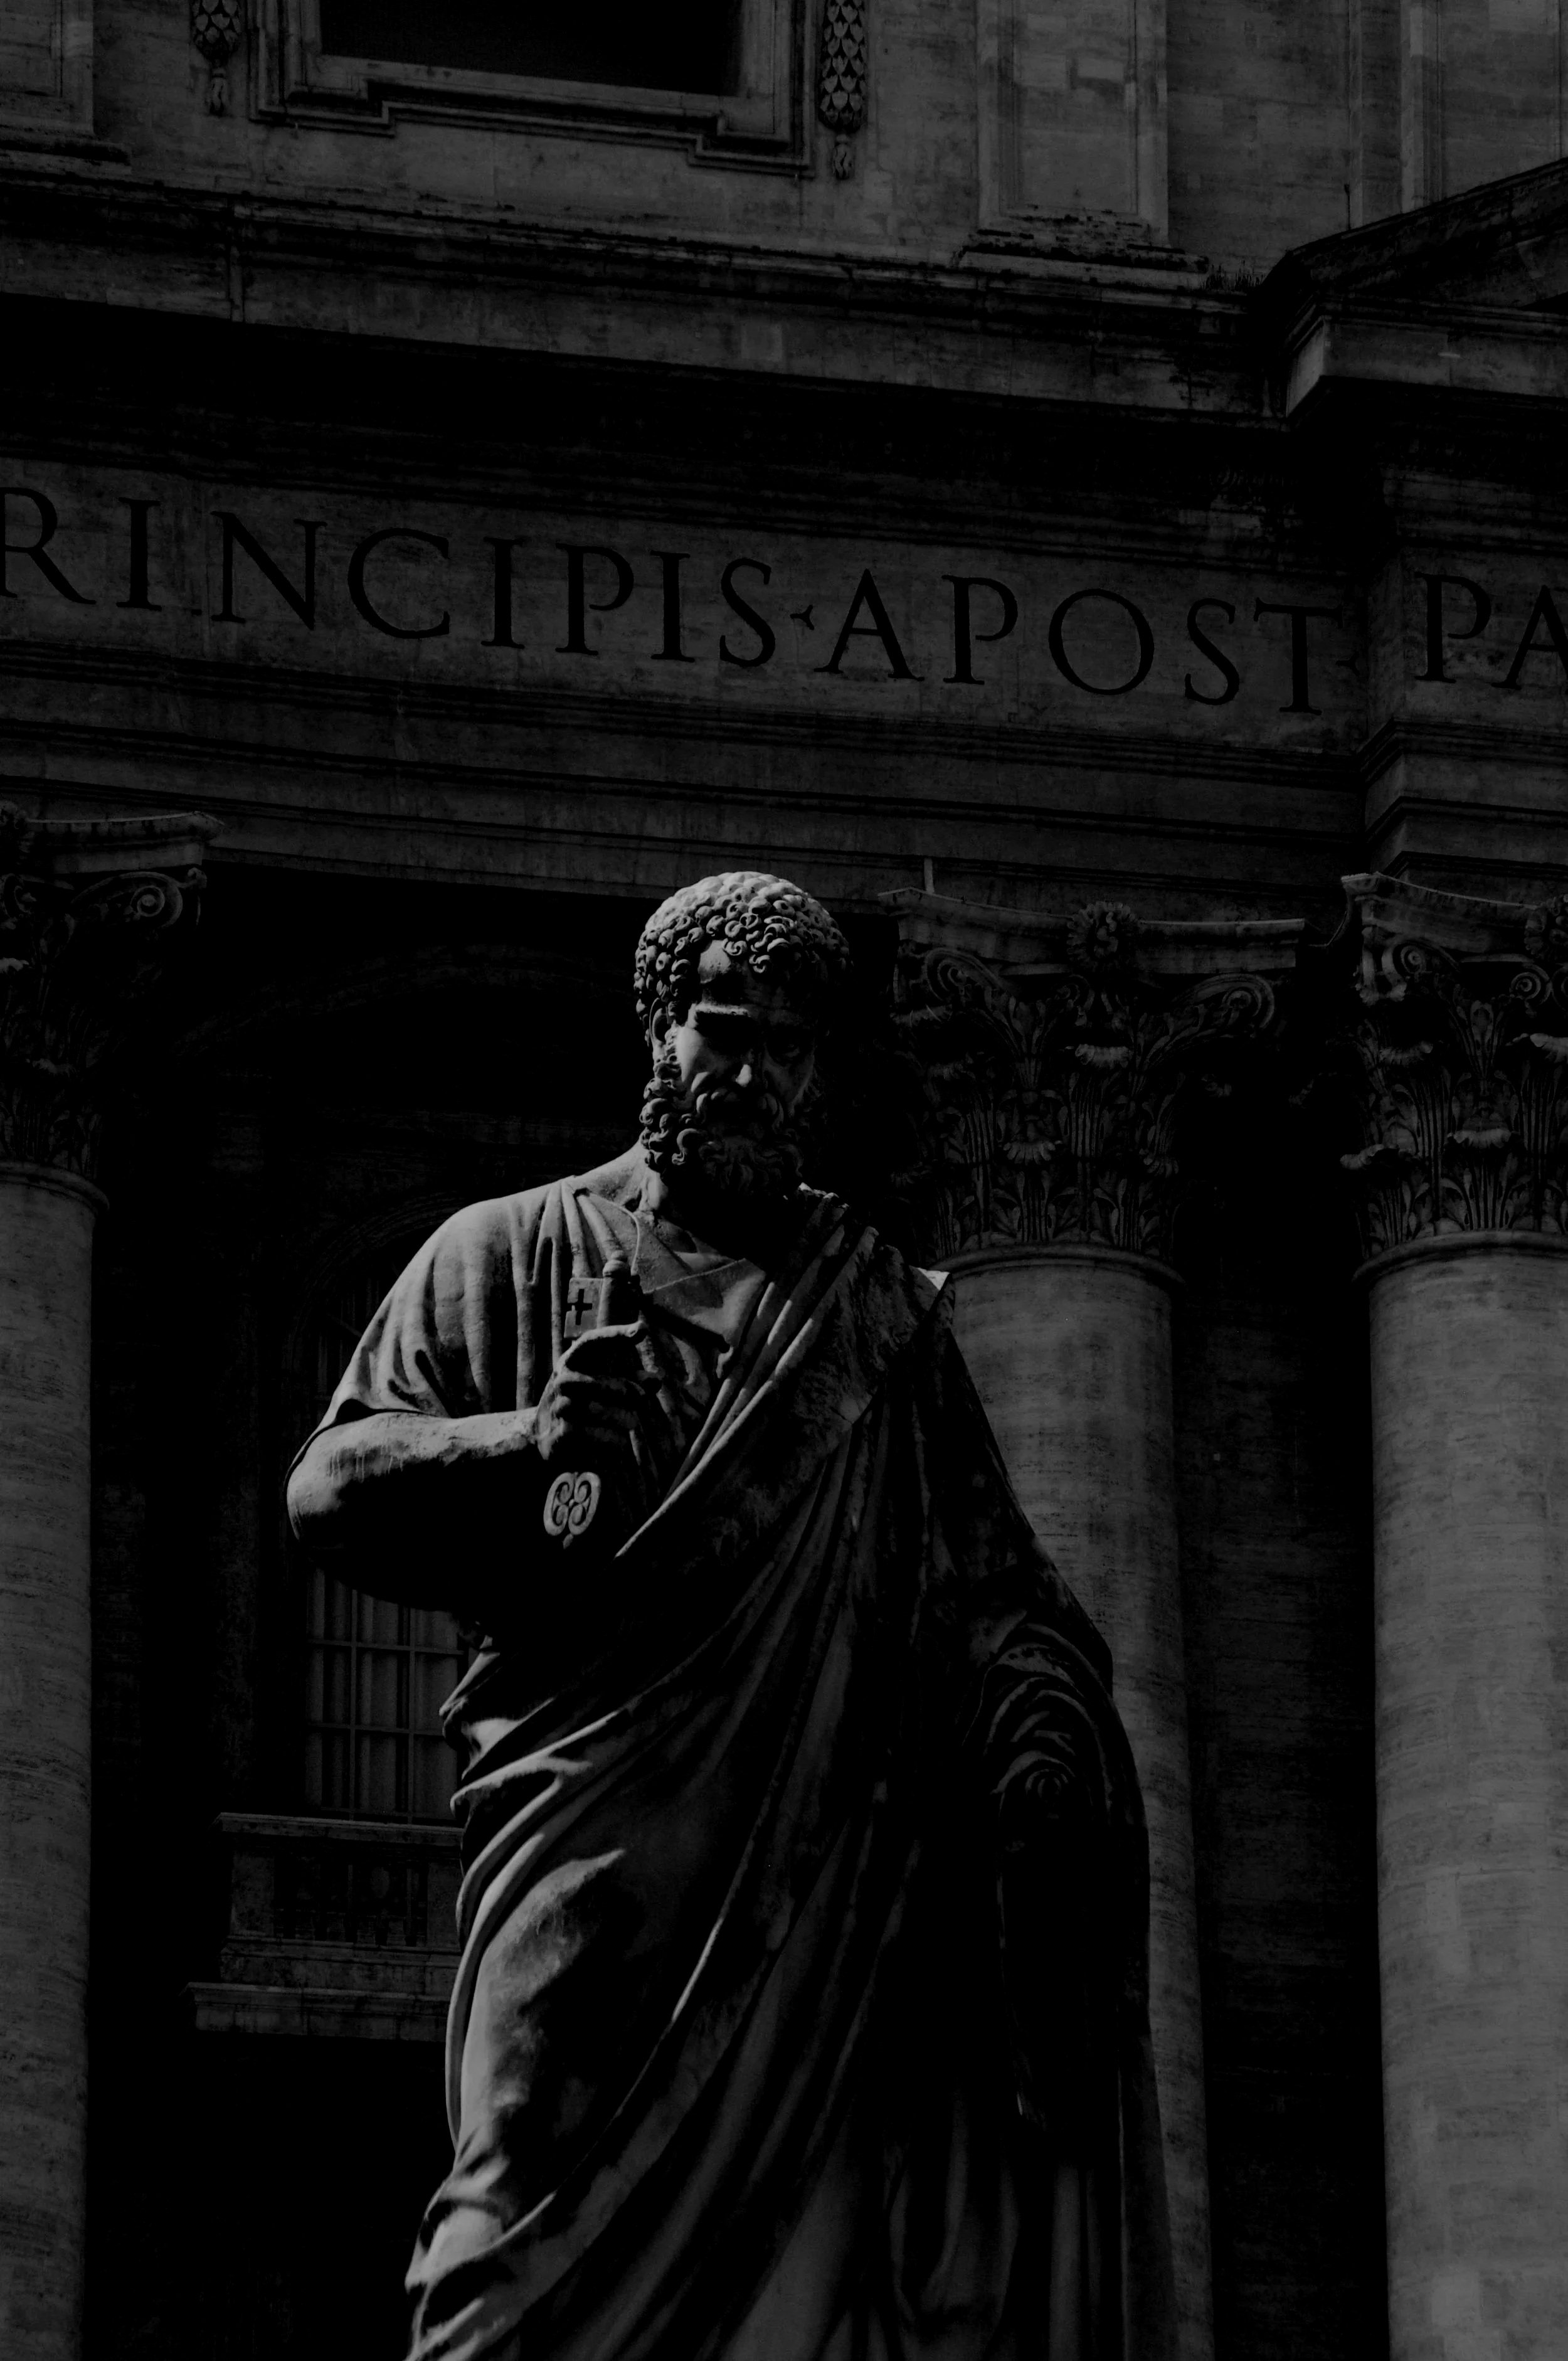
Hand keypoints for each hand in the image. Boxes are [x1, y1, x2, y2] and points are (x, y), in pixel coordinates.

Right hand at [534, 1322, 676, 1530]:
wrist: (545, 1435)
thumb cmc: (586, 1403)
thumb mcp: (607, 1387)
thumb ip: (632, 1382)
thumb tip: (657, 1380)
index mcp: (574, 1361)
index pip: (592, 1341)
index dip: (616, 1334)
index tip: (643, 1330)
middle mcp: (562, 1380)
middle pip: (597, 1381)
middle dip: (622, 1389)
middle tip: (642, 1398)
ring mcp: (557, 1407)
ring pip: (591, 1408)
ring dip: (617, 1416)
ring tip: (633, 1424)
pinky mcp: (558, 1434)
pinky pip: (586, 1434)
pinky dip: (608, 1438)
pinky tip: (621, 1442)